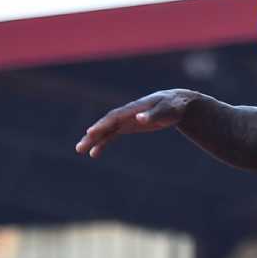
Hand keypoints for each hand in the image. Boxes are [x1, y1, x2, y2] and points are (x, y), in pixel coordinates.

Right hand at [76, 90, 198, 157]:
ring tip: (81, 151)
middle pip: (105, 124)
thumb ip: (152, 115)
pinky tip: (94, 153)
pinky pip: (112, 135)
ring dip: (93, 140)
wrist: (177, 104)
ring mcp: (126, 120)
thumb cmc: (172, 107)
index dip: (102, 125)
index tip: (90, 133)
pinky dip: (103, 143)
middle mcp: (126, 113)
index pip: (114, 117)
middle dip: (93, 135)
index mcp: (133, 108)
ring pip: (106, 130)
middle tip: (79, 147)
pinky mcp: (128, 126)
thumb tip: (139, 118)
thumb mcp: (166, 111)